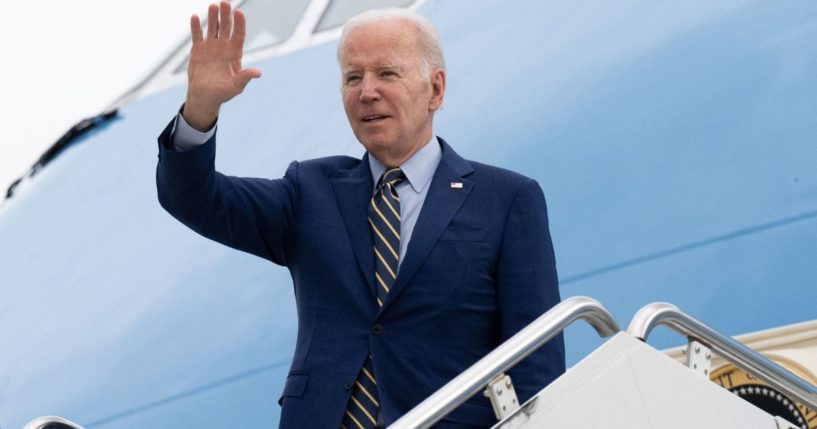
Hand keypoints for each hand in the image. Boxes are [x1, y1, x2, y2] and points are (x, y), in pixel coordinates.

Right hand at [182, 1, 261, 130]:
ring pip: (212, 28)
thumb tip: (258, 73)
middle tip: (225, 2)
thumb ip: (244, 78)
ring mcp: (211, 47)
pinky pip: (197, 35)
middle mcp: (224, 47)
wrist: (205, 97)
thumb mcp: (235, 87)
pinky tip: (195, 17)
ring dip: (213, 17)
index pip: (239, 35)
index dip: (239, 24)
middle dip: (226, 16)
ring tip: (213, 6)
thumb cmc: (223, 93)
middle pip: (226, 28)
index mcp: (235, 54)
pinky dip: (196, 27)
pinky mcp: (198, 50)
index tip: (239, 12)